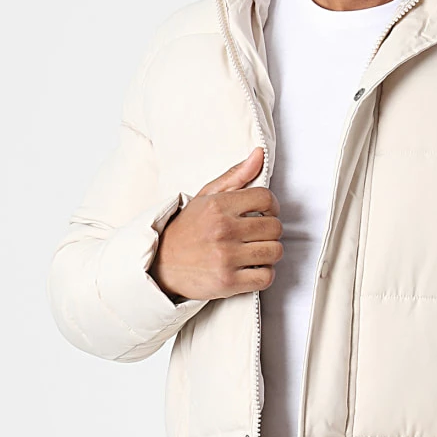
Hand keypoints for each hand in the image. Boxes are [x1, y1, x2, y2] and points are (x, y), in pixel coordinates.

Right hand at [150, 147, 282, 301]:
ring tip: (256, 251)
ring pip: (274, 251)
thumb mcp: (205, 197)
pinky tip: (253, 269)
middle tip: (258, 235)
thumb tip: (259, 155)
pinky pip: (266, 277)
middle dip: (271, 231)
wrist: (161, 264)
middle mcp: (223, 230)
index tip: (267, 213)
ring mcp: (226, 257)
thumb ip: (235, 177)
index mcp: (218, 206)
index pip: (266, 198)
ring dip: (269, 253)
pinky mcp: (229, 282)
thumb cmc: (186, 230)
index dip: (273, 206)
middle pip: (275, 227)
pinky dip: (264, 274)